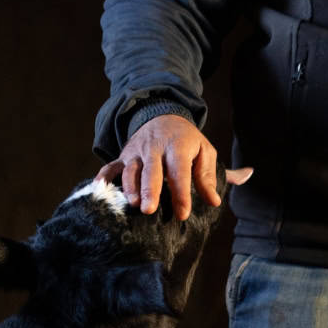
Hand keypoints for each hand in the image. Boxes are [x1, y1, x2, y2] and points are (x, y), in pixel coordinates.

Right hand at [95, 114, 250, 220]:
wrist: (161, 114)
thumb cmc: (187, 141)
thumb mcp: (205, 152)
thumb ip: (212, 176)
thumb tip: (226, 194)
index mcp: (178, 145)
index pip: (180, 170)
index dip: (181, 192)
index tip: (182, 213)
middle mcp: (155, 147)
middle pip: (151, 169)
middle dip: (150, 189)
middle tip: (150, 210)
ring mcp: (136, 151)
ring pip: (130, 169)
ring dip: (130, 187)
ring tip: (133, 205)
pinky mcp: (122, 156)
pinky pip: (110, 166)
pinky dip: (104, 178)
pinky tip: (100, 190)